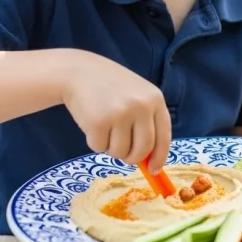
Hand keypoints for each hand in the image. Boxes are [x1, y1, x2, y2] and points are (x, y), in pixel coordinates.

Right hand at [60, 52, 170, 172]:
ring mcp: (120, 113)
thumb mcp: (136, 96)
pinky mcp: (99, 121)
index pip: (163, 137)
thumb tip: (151, 162)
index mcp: (155, 99)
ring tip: (105, 127)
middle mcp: (141, 106)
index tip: (153, 169)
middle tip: (121, 151)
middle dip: (131, 157)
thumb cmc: (109, 87)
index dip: (159, 157)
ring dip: (110, 148)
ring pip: (120, 152)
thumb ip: (145, 122)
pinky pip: (99, 148)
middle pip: (142, 149)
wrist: (78, 71)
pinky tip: (92, 122)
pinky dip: (94, 142)